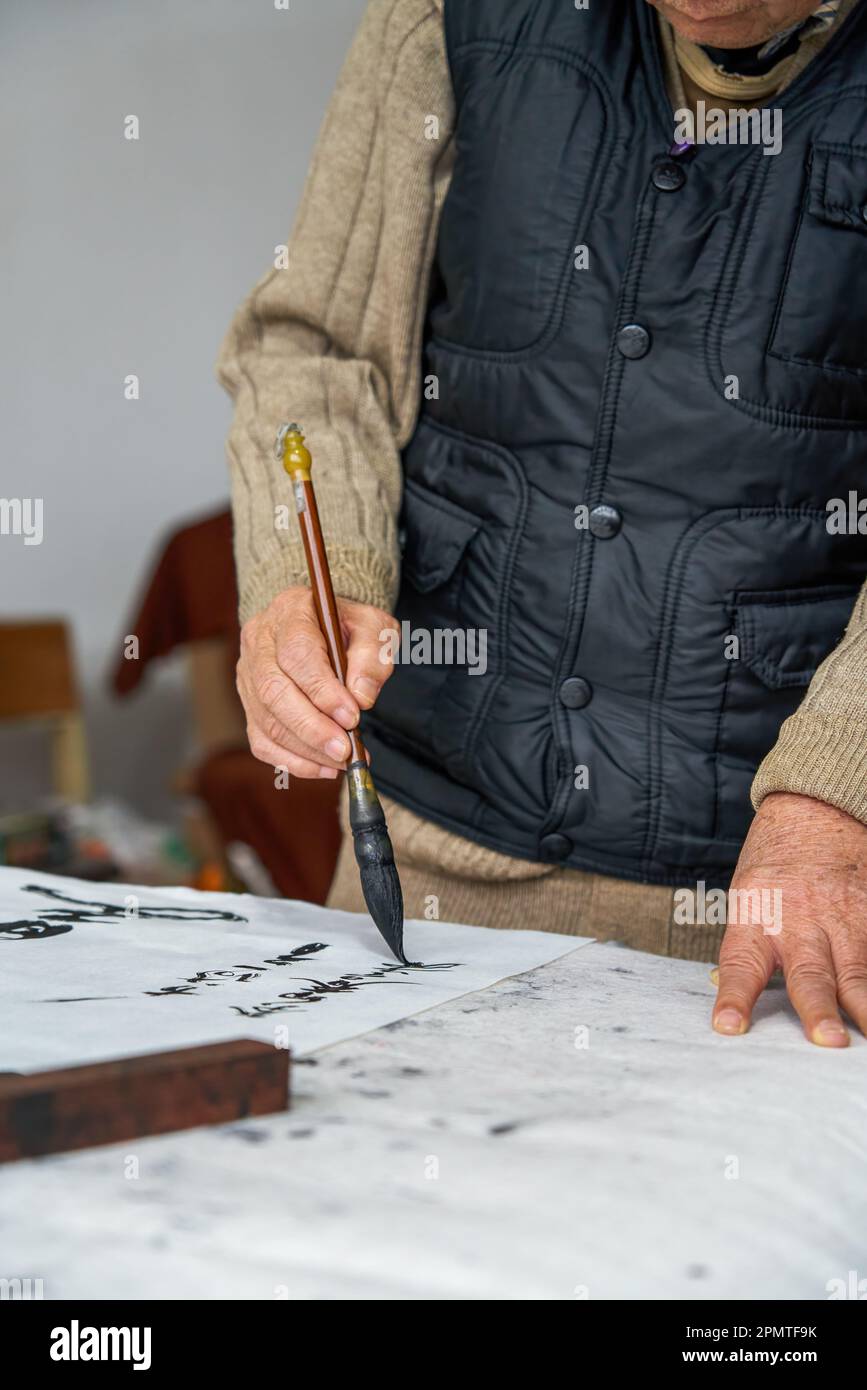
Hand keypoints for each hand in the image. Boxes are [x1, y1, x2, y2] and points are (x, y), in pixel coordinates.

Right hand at [237, 585, 398, 778]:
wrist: (321, 627)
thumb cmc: (348, 627)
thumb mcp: (373, 626)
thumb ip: (373, 655)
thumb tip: (362, 697)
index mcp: (289, 611)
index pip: (296, 654)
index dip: (323, 690)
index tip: (352, 716)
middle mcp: (259, 641)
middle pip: (273, 691)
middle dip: (311, 727)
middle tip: (345, 749)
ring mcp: (248, 674)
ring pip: (266, 720)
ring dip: (306, 749)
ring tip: (343, 760)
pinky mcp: (249, 704)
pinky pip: (262, 741)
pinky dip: (292, 761)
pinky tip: (324, 767)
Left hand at [714, 792, 866, 1046]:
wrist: (815, 813)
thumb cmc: (774, 865)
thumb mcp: (746, 896)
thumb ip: (745, 946)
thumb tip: (723, 987)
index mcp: (757, 917)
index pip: (740, 965)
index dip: (734, 997)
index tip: (728, 1027)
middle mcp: (800, 923)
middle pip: (810, 974)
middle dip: (820, 1009)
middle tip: (827, 1041)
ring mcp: (842, 921)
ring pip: (857, 972)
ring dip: (866, 1009)